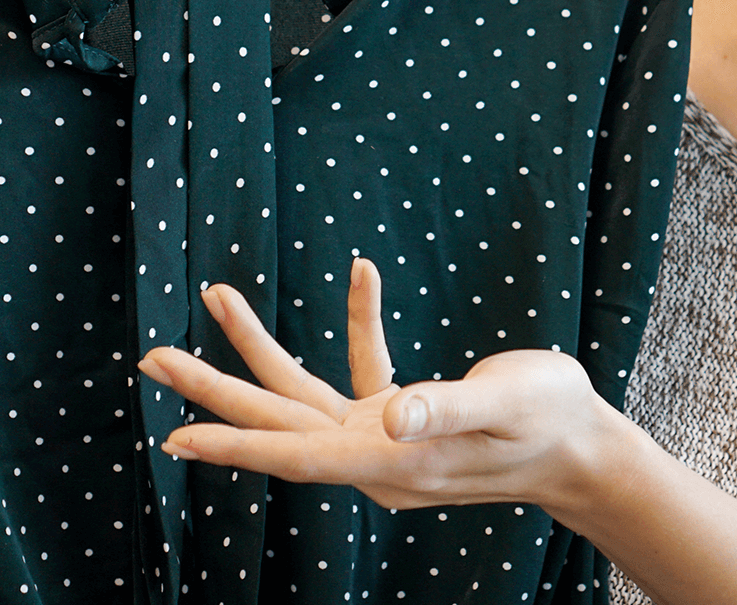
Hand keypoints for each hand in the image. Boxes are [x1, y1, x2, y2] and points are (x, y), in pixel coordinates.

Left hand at [137, 258, 632, 518]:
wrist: (584, 449)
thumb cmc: (551, 422)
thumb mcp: (504, 402)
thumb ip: (444, 409)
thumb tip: (392, 417)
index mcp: (391, 461)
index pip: (295, 454)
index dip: (234, 442)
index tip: (174, 435)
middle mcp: (375, 456)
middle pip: (278, 421)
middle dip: (214, 388)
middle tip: (152, 358)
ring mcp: (384, 439)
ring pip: (303, 393)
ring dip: (260, 346)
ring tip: (217, 296)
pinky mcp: (400, 420)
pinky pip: (362, 368)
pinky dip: (358, 322)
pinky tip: (359, 274)